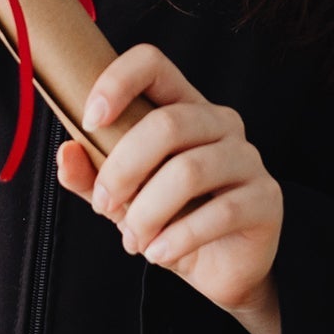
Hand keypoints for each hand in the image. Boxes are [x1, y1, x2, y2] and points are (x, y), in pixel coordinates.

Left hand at [54, 42, 284, 333]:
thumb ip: (89, 176)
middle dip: (123, 169)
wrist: (216, 270)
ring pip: (189, 171)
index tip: (89, 120)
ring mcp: (248, 158)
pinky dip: (178, 237)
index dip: (117, 82)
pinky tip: (158, 253)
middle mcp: (219, 122)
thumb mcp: (120, 197)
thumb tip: (66, 154)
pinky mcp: (267, 199)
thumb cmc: (167, 218)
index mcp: (182, 105)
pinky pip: (220, 212)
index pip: (152, 63)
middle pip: (167, 124)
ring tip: (133, 239)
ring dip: (148, 210)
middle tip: (104, 204)